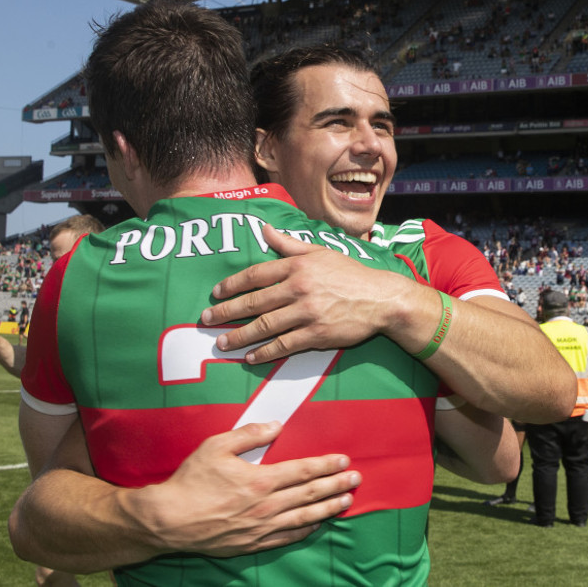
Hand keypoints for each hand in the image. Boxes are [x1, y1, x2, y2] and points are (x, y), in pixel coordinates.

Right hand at [134, 421, 360, 556]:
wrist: (170, 520)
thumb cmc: (192, 480)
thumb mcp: (217, 445)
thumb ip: (250, 434)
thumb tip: (276, 426)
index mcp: (261, 480)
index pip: (303, 471)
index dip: (325, 465)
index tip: (343, 460)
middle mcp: (266, 506)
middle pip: (310, 494)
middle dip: (336, 485)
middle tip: (356, 479)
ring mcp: (261, 528)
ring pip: (304, 517)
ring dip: (328, 508)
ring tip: (346, 502)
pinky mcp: (252, 544)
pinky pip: (287, 537)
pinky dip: (305, 529)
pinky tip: (315, 524)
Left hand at [203, 224, 402, 363]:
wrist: (381, 298)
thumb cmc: (350, 273)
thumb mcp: (319, 252)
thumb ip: (288, 244)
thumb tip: (264, 230)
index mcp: (297, 266)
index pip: (256, 275)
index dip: (232, 285)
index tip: (216, 294)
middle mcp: (298, 288)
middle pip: (254, 302)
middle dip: (227, 312)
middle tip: (206, 321)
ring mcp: (307, 313)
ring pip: (265, 326)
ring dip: (240, 335)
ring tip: (222, 343)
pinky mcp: (317, 335)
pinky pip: (284, 345)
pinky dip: (265, 352)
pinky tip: (250, 357)